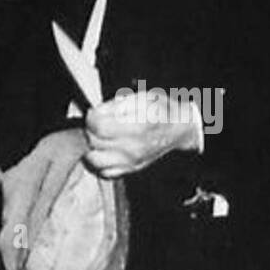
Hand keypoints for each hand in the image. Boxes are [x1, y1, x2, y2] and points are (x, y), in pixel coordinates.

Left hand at [83, 88, 200, 177]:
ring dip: (92, 147)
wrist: (178, 129)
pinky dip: (100, 162)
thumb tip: (97, 112)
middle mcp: (134, 147)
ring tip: (99, 137)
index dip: (92, 117)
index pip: (99, 125)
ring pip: (95, 159)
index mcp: (138, 125)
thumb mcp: (141, 97)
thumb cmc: (161, 111)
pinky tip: (105, 151)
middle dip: (91, 130)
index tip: (95, 113)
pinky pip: (104, 171)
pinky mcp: (130, 169)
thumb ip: (116, 104)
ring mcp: (131, 161)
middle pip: (94, 141)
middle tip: (99, 123)